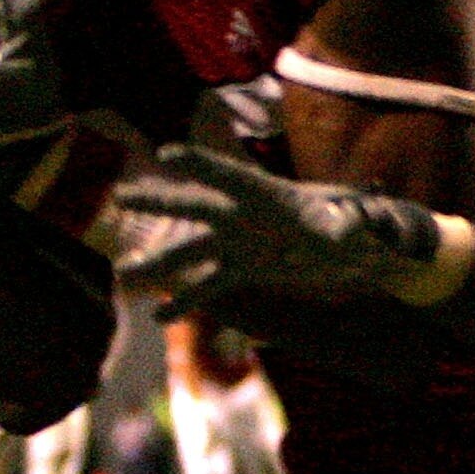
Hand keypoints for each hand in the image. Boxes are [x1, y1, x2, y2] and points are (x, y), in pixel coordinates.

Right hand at [113, 145, 444, 316]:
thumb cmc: (353, 221)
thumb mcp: (352, 220)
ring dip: (158, 262)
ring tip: (123, 274)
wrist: (353, 247)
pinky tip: (160, 320)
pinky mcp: (241, 269)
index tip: (169, 154)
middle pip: (195, 205)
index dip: (200, 163)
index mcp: (265, 192)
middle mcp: (242, 213)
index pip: (228, 174)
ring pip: (189, 250)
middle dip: (159, 201)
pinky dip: (186, 302)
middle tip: (121, 196)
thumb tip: (349, 229)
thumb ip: (348, 221)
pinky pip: (207, 286)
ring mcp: (236, 242)